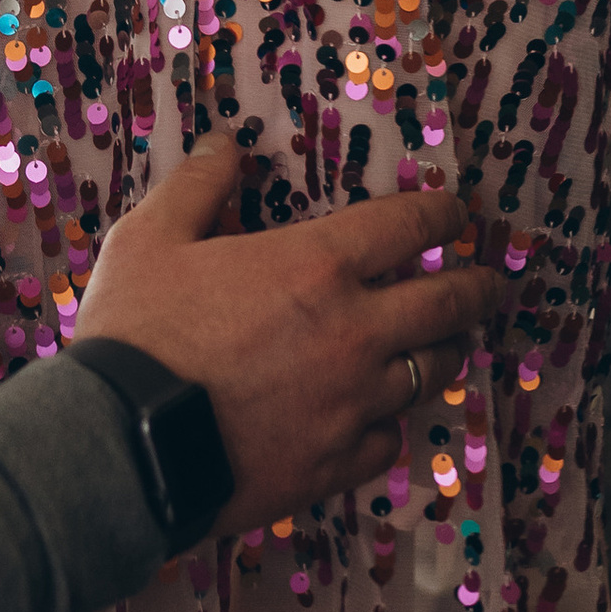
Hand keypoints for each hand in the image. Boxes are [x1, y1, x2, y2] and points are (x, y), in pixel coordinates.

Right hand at [73, 127, 494, 531]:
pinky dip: (387, 425)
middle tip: (490, 283)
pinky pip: (386, 441)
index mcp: (318, 266)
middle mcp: (354, 333)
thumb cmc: (135, 333)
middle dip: (477, 288)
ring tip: (447, 348)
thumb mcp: (150, 237)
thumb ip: (197, 185)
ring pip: (429, 375)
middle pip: (447, 305)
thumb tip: (227, 145)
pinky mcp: (334, 465)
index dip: (442, 214)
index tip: (455, 214)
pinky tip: (379, 421)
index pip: (410, 226)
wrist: (120, 449)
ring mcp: (351, 404)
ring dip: (443, 354)